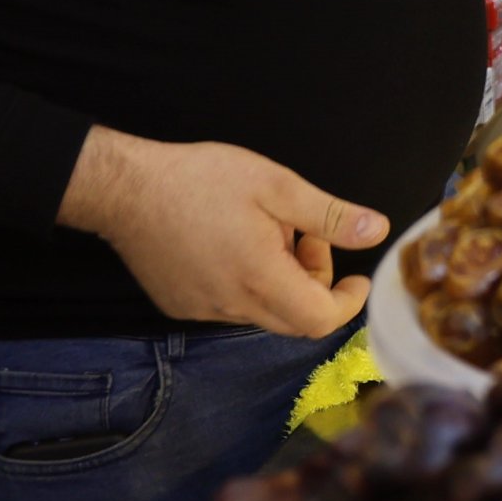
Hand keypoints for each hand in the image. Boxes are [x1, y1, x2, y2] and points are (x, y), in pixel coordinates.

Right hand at [60, 128, 387, 337]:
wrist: (124, 188)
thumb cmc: (201, 180)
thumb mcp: (277, 186)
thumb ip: (330, 215)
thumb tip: (377, 231)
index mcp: (260, 279)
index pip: (320, 320)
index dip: (348, 303)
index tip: (356, 277)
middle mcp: (230, 306)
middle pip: (295, 319)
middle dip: (316, 284)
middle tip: (306, 237)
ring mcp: (201, 309)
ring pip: (263, 311)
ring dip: (282, 280)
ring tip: (267, 230)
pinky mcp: (179, 304)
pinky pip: (230, 306)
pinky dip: (249, 283)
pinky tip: (234, 243)